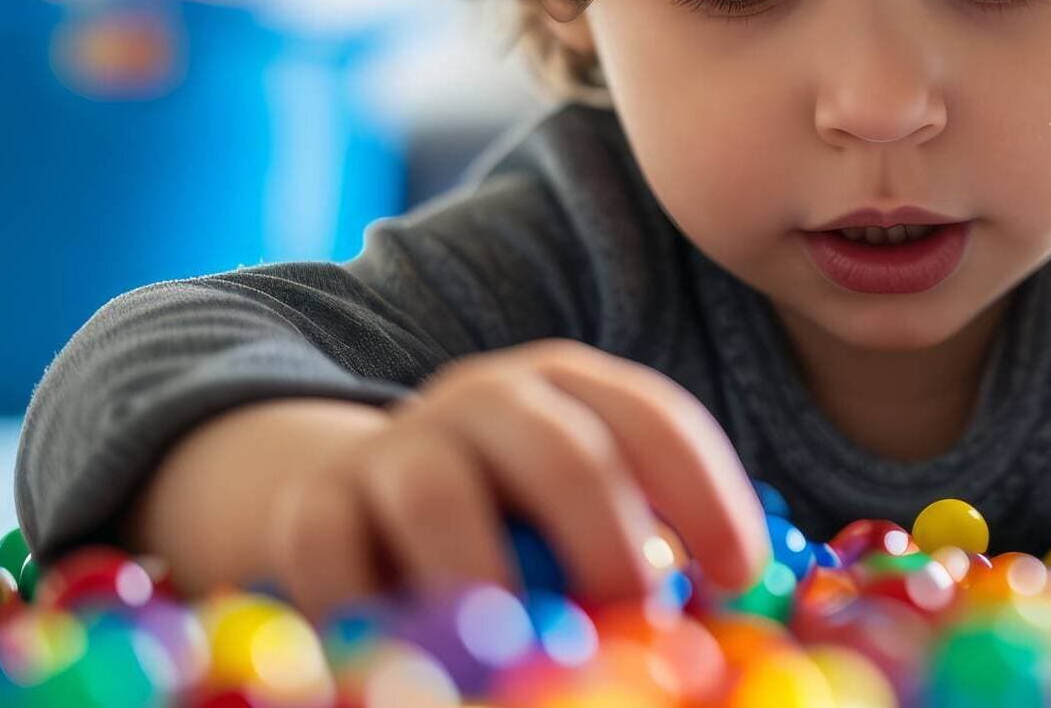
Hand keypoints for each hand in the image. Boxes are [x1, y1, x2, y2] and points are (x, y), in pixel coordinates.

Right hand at [263, 340, 767, 618]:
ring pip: (442, 500)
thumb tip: (721, 621)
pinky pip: (331, 555)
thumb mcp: (578, 509)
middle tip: (633, 617)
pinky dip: (370, 615)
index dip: (708, 494)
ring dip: (493, 587)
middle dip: (609, 542)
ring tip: (523, 652)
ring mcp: (397, 446)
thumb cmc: (509, 516)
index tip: (736, 576)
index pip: (655, 418)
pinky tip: (416, 663)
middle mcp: (487, 399)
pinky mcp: (314, 504)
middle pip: (562, 453)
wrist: (356, 492)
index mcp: (571, 388)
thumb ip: (645, 546)